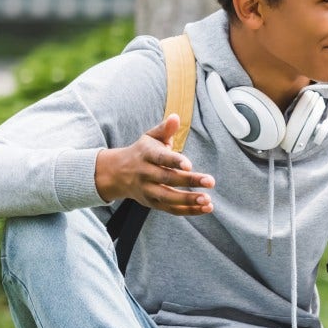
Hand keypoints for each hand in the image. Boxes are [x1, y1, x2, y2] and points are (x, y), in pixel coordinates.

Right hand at [95, 115, 213, 214]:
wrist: (117, 173)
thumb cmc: (142, 152)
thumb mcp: (149, 138)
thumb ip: (164, 129)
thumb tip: (175, 117)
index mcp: (146, 155)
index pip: (161, 158)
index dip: (175, 161)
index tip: (189, 165)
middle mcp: (145, 174)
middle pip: (167, 178)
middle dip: (189, 181)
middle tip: (211, 181)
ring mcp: (147, 190)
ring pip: (168, 197)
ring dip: (188, 200)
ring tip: (208, 200)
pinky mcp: (152, 203)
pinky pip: (171, 209)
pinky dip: (188, 211)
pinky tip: (206, 208)